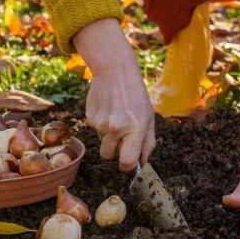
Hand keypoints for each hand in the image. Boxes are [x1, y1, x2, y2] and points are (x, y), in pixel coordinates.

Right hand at [73, 18, 155, 171]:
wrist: (114, 72)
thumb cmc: (136, 95)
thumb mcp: (149, 117)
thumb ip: (148, 143)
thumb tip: (142, 163)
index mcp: (134, 129)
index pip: (126, 162)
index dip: (127, 166)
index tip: (129, 162)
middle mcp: (116, 129)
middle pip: (108, 156)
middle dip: (114, 152)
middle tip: (122, 137)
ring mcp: (100, 124)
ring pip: (102, 142)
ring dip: (109, 136)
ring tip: (116, 117)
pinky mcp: (90, 118)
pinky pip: (96, 131)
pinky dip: (102, 125)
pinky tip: (108, 110)